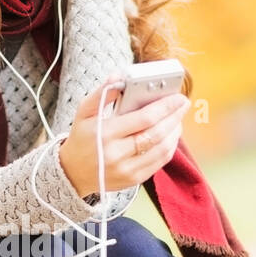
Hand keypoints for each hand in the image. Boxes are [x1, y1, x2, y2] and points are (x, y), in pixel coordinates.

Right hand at [59, 75, 189, 197]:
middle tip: (183, 104)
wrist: (72, 173)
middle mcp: (116, 154)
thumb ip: (103, 93)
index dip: (165, 107)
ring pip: (162, 149)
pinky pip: (159, 163)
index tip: (178, 97)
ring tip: (177, 118)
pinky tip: (170, 136)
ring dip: (175, 132)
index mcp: (105, 134)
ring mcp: (126, 169)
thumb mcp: (84, 112)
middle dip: (175, 117)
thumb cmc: (81, 138)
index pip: (144, 119)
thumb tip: (120, 76)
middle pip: (156, 134)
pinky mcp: (133, 180)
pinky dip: (169, 147)